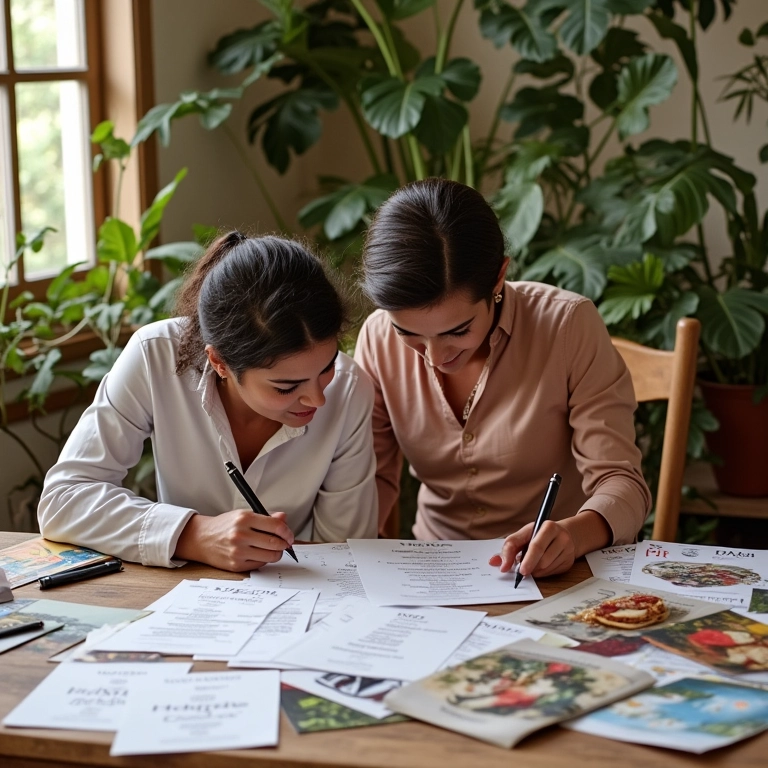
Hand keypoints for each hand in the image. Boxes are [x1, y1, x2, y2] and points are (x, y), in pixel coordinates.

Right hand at [174, 509, 294, 571]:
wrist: (202, 538)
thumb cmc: (225, 526)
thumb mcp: (244, 515)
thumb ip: (266, 518)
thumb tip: (284, 519)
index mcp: (244, 518)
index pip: (276, 526)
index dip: (287, 532)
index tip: (289, 535)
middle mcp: (241, 534)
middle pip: (275, 543)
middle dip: (284, 544)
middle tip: (285, 543)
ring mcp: (238, 551)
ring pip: (270, 556)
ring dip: (277, 553)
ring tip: (273, 549)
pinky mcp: (236, 565)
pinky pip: (260, 564)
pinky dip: (264, 559)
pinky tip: (260, 553)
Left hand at [489, 520, 575, 578]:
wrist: (565, 534)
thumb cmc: (540, 534)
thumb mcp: (525, 534)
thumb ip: (509, 546)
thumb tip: (495, 562)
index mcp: (549, 526)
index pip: (536, 546)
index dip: (526, 559)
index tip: (518, 569)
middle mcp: (561, 537)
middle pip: (542, 560)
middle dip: (529, 566)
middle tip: (522, 571)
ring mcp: (568, 550)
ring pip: (546, 568)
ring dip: (535, 570)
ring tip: (532, 563)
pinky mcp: (569, 562)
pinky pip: (551, 573)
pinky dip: (542, 573)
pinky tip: (541, 565)